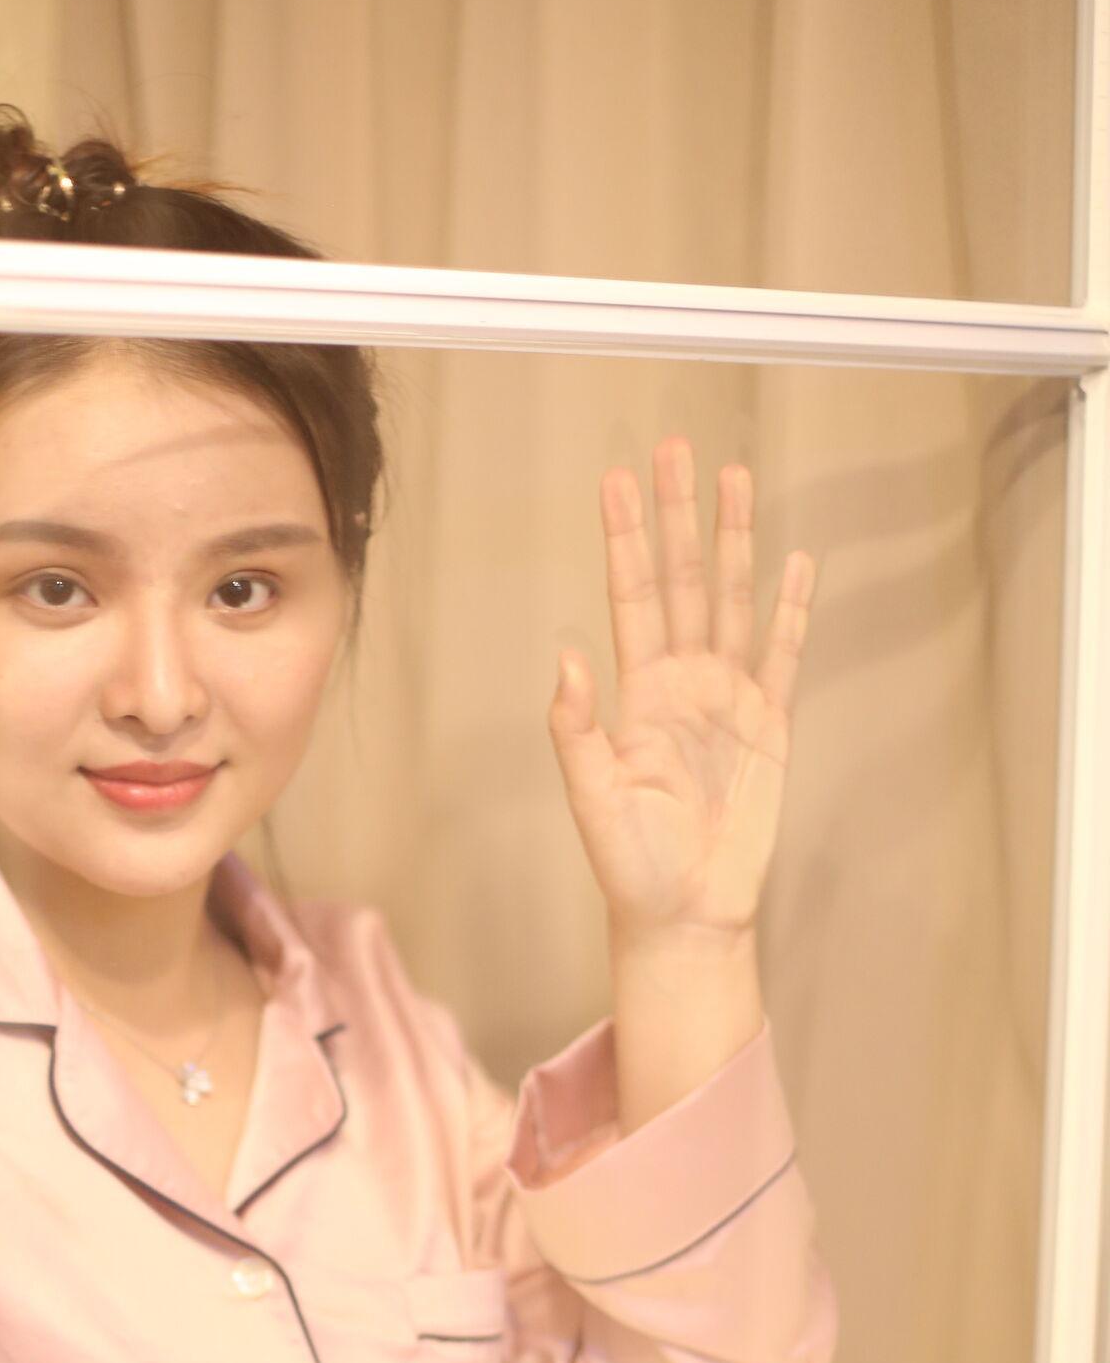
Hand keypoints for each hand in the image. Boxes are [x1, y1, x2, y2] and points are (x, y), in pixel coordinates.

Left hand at [546, 436, 815, 948]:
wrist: (686, 913)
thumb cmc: (631, 865)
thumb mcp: (593, 799)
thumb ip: (577, 730)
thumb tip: (568, 657)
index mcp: (638, 695)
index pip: (631, 597)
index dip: (625, 539)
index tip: (616, 480)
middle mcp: (682, 684)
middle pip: (685, 581)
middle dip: (679, 517)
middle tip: (676, 450)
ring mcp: (729, 701)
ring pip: (734, 603)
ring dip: (735, 542)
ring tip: (735, 480)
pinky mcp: (770, 727)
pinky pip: (783, 656)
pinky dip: (792, 610)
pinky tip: (795, 563)